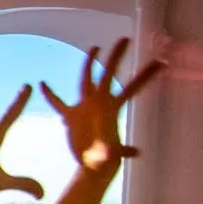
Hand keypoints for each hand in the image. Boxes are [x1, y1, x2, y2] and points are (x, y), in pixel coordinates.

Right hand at [39, 37, 160, 171]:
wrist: (92, 165)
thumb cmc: (104, 160)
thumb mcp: (111, 153)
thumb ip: (120, 150)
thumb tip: (134, 153)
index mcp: (111, 107)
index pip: (132, 86)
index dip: (146, 74)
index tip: (161, 61)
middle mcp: (100, 102)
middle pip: (108, 73)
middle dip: (116, 56)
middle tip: (125, 38)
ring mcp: (85, 108)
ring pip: (86, 79)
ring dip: (89, 63)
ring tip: (95, 47)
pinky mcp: (71, 117)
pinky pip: (58, 103)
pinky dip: (50, 95)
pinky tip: (42, 84)